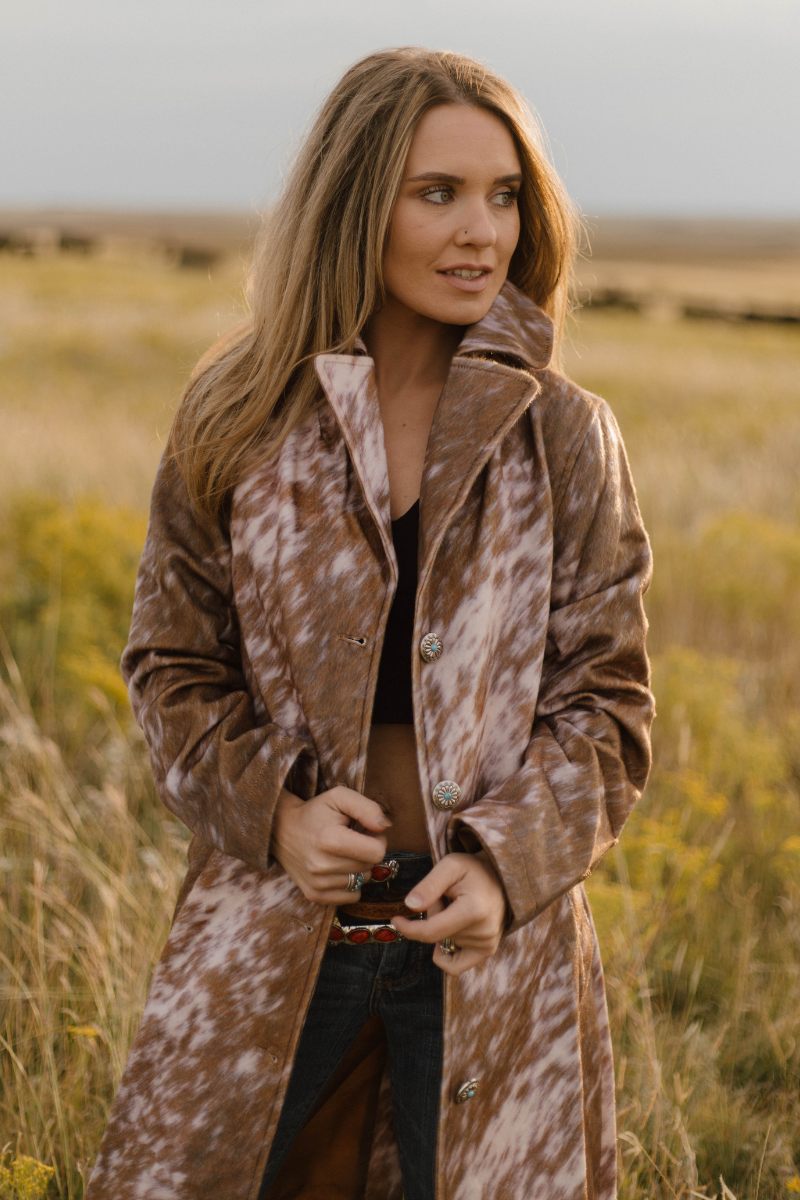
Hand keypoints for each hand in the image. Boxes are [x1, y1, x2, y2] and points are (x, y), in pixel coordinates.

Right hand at [271, 786, 389, 905]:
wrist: (282, 829)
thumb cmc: (315, 811)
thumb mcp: (340, 797)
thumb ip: (367, 808)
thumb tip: (385, 827)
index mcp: (330, 840)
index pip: (377, 852)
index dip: (377, 839)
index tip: (365, 831)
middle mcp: (322, 866)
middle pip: (370, 867)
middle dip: (367, 852)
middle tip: (352, 839)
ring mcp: (317, 883)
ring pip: (362, 881)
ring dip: (358, 867)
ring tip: (342, 852)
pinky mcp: (314, 895)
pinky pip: (351, 897)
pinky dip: (350, 884)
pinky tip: (338, 868)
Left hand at [391, 853, 507, 975]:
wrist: (501, 877)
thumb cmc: (473, 869)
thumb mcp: (450, 865)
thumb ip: (429, 885)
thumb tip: (410, 906)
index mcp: (474, 910)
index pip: (431, 932)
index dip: (409, 928)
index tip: (396, 920)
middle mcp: (484, 932)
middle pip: (436, 935)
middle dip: (433, 916)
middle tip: (446, 896)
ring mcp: (487, 944)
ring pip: (444, 944)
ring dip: (442, 927)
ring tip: (457, 906)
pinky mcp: (487, 950)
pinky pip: (455, 965)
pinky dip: (445, 952)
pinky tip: (450, 933)